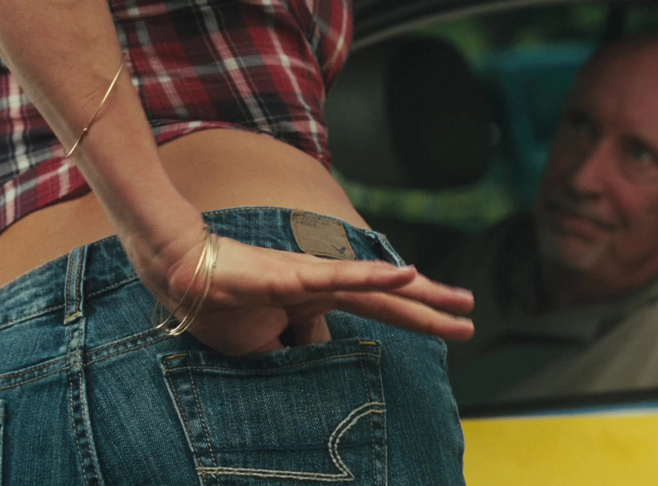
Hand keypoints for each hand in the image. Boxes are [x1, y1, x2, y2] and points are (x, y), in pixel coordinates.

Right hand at [142, 233, 474, 355]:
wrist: (181, 274)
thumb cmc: (223, 306)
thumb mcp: (267, 342)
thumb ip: (300, 345)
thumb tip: (321, 354)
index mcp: (319, 298)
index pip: (376, 311)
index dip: (411, 318)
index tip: (445, 327)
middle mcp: (325, 283)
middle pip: (388, 299)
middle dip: (431, 310)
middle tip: (469, 316)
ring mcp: (312, 277)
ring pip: (374, 285)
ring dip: (417, 295)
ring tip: (457, 300)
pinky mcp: (293, 276)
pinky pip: (338, 278)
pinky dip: (372, 277)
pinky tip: (404, 274)